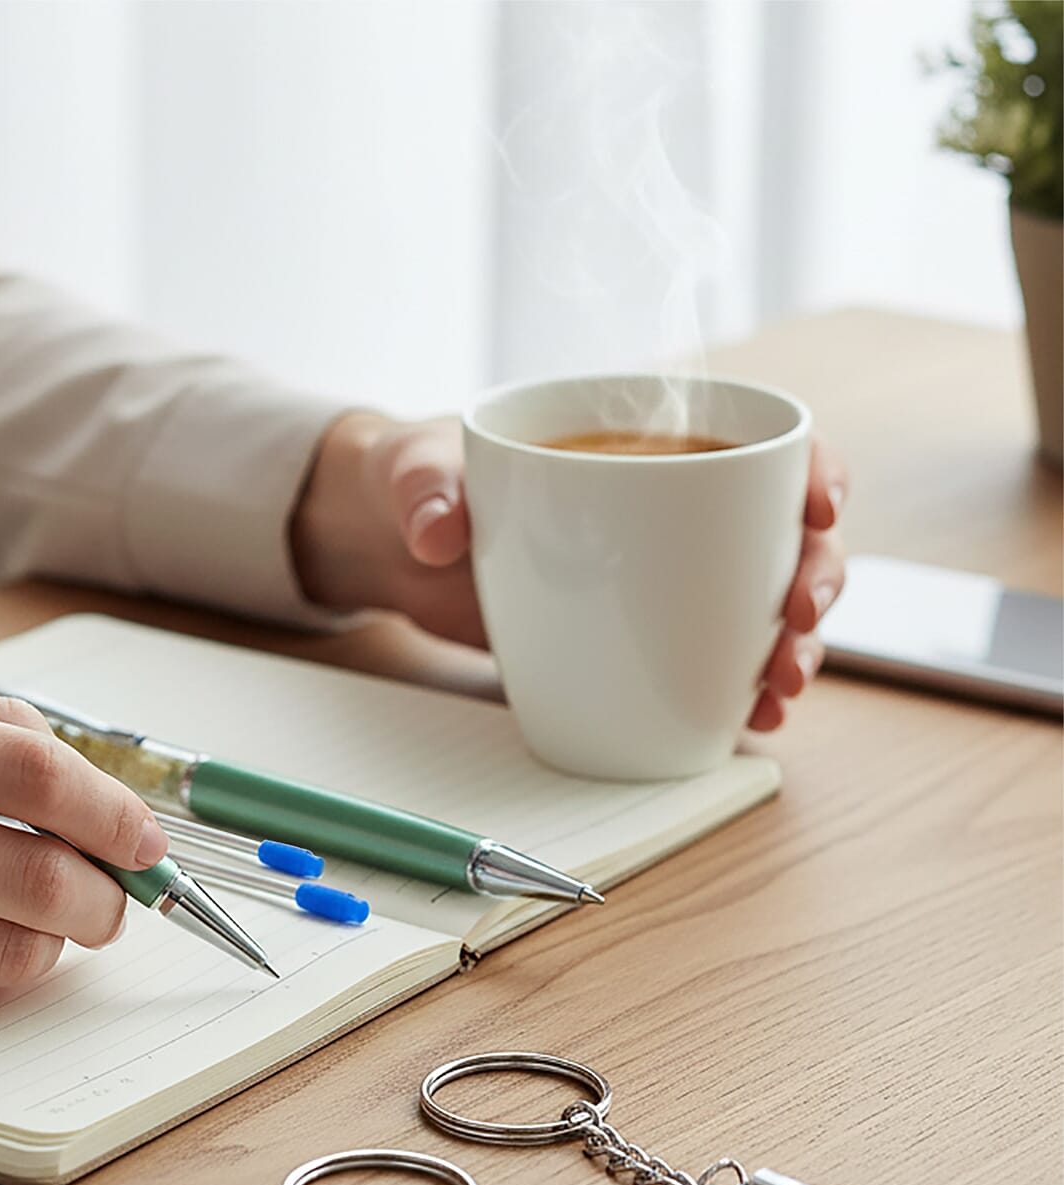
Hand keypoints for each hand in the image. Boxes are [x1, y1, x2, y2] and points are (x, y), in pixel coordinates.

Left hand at [293, 412, 847, 729]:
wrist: (388, 540)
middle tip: (794, 623)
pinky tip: (753, 718)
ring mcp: (657, 579)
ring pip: (760, 606)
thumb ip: (424, 490)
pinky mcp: (631, 637)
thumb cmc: (418, 478)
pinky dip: (738, 690)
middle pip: (781, 536)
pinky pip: (706, 661)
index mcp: (642, 443)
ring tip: (780, 689)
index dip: (811, 471)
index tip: (820, 509)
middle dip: (812, 579)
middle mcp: (671, 510)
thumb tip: (436, 532)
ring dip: (789, 647)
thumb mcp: (414, 470)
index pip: (757, 445)